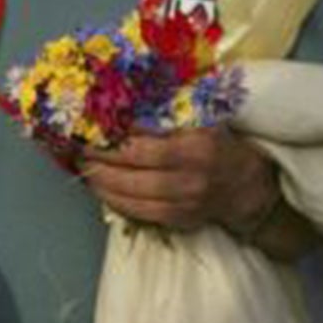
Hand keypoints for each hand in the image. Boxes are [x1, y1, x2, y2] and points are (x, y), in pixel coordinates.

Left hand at [80, 126, 276, 233]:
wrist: (244, 186)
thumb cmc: (216, 145)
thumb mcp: (200, 120)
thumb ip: (165, 114)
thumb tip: (123, 103)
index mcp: (196, 145)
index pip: (144, 142)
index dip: (112, 137)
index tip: (91, 127)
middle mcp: (191, 175)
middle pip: (131, 169)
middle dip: (99, 158)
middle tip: (79, 147)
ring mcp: (183, 201)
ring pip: (129, 193)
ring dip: (99, 180)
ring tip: (83, 166)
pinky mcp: (177, 219)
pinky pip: (135, 211)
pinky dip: (112, 199)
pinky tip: (99, 186)